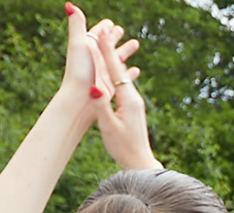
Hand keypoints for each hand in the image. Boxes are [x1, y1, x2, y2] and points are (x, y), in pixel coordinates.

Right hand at [90, 19, 156, 169]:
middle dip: (111, 49)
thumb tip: (93, 87)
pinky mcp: (131, 107)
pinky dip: (115, 72)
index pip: (115, 70)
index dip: (108, 52)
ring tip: (109, 43)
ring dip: (113, 58)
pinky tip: (115, 68)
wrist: (140, 162)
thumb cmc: (123, 147)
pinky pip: (122, 85)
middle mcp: (133, 98)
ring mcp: (134, 102)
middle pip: (119, 69)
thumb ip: (101, 107)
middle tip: (104, 29)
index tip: (102, 34)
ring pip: (121, 76)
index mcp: (128, 100)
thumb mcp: (109, 127)